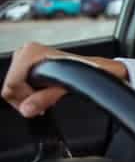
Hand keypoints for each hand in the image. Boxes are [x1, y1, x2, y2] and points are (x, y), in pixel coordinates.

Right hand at [1, 42, 127, 117]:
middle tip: (47, 102)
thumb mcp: (64, 88)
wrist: (96, 69)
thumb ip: (45, 98)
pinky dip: (30, 92)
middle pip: (10, 87)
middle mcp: (25, 51)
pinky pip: (19, 84)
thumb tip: (27, 109)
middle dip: (27, 99)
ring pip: (14, 87)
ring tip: (48, 97)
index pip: (11, 86)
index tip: (41, 106)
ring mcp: (26, 56)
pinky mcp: (29, 63)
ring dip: (30, 96)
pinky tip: (45, 93)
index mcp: (30, 53)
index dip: (25, 100)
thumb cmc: (86, 74)